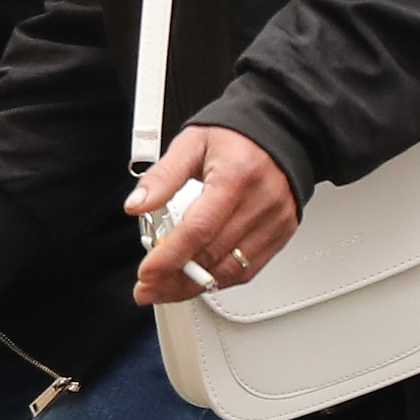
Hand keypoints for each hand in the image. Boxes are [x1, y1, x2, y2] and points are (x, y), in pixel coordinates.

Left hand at [126, 125, 300, 308]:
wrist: (283, 130)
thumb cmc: (237, 136)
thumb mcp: (191, 143)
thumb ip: (162, 176)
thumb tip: (136, 205)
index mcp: (235, 177)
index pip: (199, 229)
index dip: (170, 257)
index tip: (147, 273)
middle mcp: (260, 202)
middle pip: (213, 255)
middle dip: (175, 278)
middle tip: (147, 287)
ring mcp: (274, 221)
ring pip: (232, 270)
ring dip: (195, 286)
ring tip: (166, 289)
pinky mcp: (281, 233)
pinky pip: (249, 269)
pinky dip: (220, 280)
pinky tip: (197, 281)